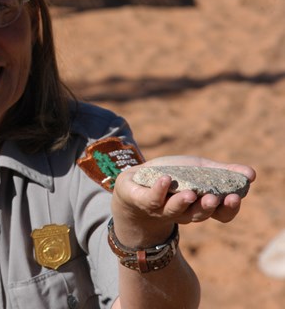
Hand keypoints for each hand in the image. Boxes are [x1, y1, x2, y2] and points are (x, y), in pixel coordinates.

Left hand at [112, 156, 255, 242]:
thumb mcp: (200, 170)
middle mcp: (183, 212)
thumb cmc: (172, 177)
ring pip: (175, 211)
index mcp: (200, 206)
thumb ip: (224, 172)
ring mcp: (161, 209)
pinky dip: (158, 190)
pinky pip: (151, 199)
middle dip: (207, 207)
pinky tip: (164, 180)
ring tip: (190, 193)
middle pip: (199, 215)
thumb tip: (251, 174)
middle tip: (214, 197)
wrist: (135, 183)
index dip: (228, 209)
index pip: (220, 214)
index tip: (235, 197)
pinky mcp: (142, 201)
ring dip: (183, 203)